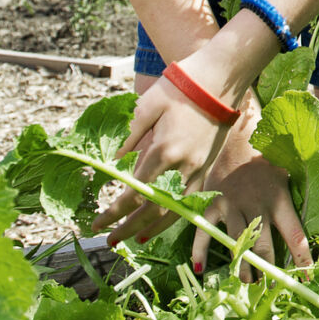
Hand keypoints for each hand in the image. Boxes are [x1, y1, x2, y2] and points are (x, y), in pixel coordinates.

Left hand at [93, 51, 241, 243]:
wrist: (221, 78)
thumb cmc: (181, 87)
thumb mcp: (146, 106)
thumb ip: (126, 137)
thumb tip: (108, 164)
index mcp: (164, 151)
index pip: (134, 193)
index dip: (114, 213)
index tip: (97, 223)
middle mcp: (183, 166)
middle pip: (154, 210)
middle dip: (129, 228)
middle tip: (110, 241)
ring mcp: (198, 168)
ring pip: (175, 210)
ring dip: (153, 228)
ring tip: (135, 240)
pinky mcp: (207, 165)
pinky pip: (190, 200)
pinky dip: (175, 215)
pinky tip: (163, 220)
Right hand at [192, 121, 310, 279]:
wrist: (239, 137)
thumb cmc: (270, 160)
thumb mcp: (291, 172)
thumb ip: (304, 193)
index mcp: (280, 197)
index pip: (294, 233)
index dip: (302, 257)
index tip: (306, 277)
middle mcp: (256, 203)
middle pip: (263, 244)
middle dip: (268, 269)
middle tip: (271, 288)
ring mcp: (232, 204)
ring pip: (236, 241)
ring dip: (241, 265)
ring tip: (247, 282)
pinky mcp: (213, 203)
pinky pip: (204, 230)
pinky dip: (200, 249)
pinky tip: (200, 268)